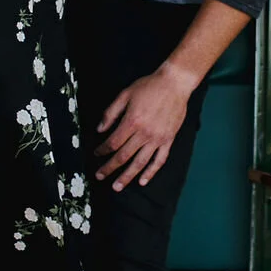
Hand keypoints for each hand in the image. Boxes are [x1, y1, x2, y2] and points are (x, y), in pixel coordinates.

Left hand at [93, 64, 195, 190]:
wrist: (174, 83)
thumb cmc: (149, 86)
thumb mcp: (125, 94)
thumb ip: (111, 113)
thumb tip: (99, 130)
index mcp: (132, 121)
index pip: (113, 142)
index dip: (102, 150)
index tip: (96, 154)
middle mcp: (144, 133)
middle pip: (123, 156)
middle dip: (109, 168)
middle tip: (99, 176)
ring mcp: (157, 138)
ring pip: (140, 163)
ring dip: (127, 176)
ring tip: (117, 186)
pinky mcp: (168, 140)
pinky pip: (159, 160)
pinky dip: (151, 172)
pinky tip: (142, 181)